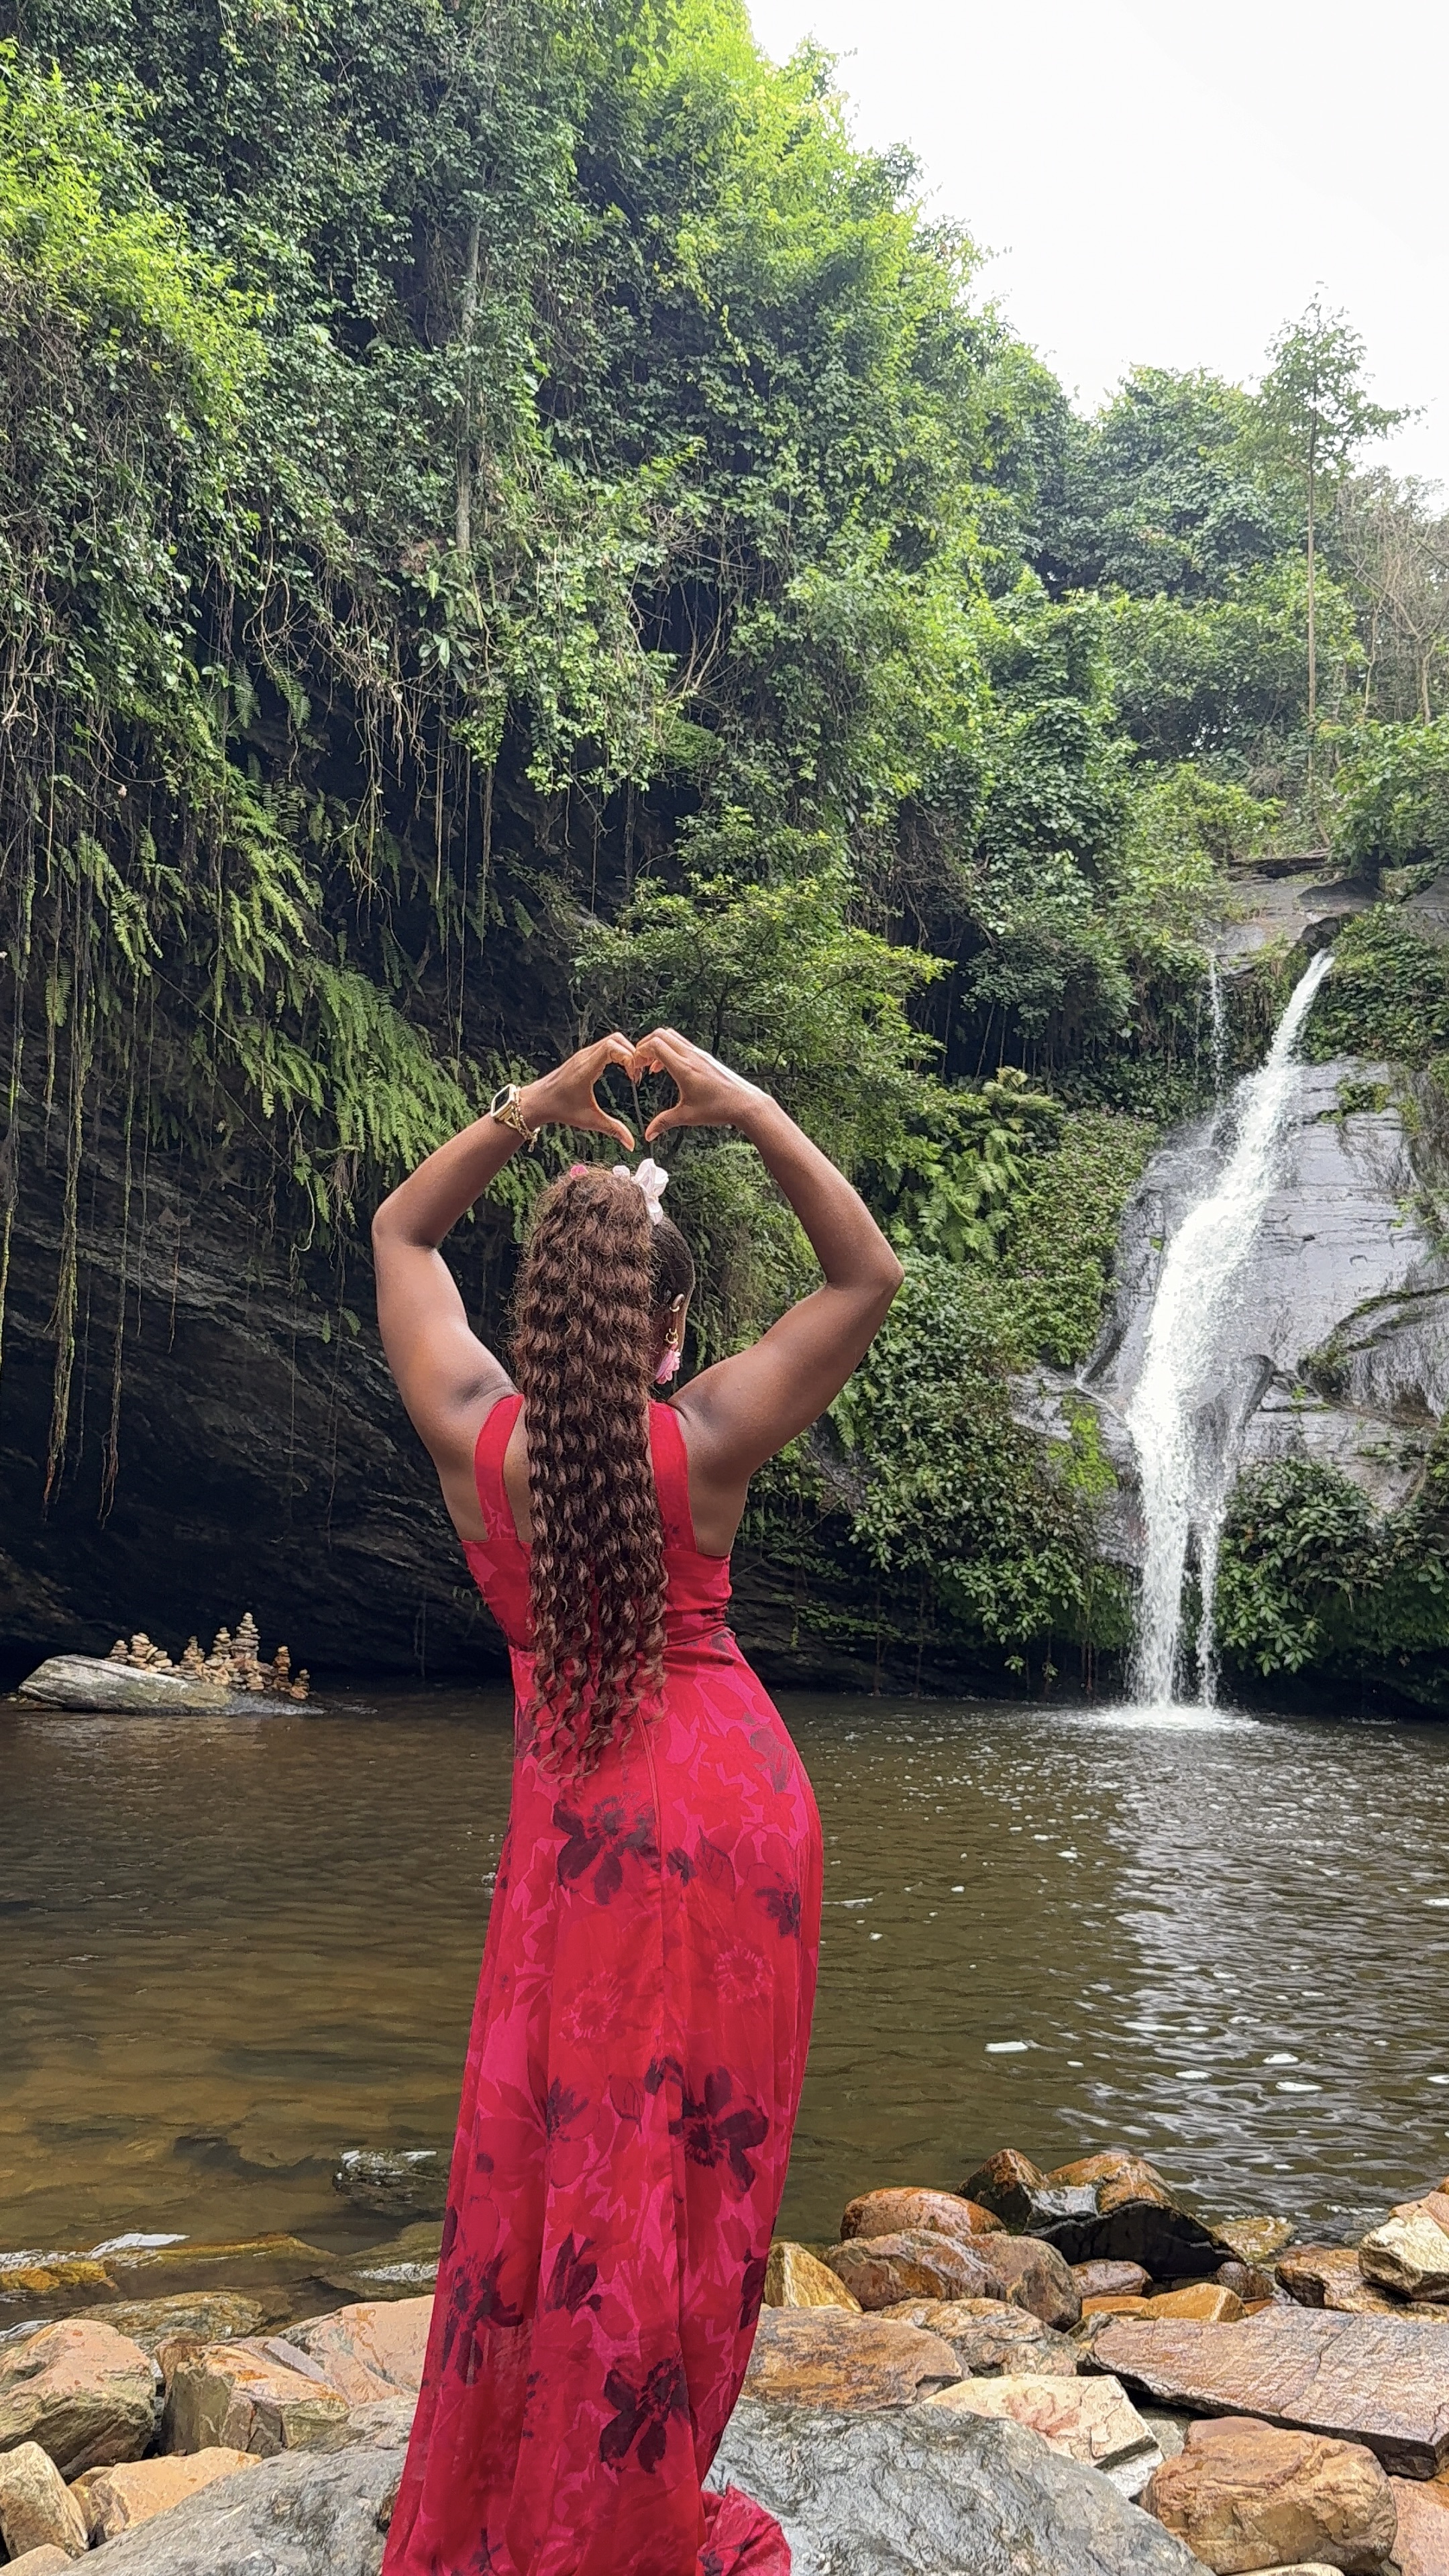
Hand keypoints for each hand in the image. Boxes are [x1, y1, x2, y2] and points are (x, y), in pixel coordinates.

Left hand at [521, 1036, 635, 1149]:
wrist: (537, 1101)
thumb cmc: (560, 1109)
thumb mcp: (589, 1120)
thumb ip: (613, 1129)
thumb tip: (631, 1144)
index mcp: (586, 1068)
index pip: (613, 1046)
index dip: (629, 1057)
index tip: (634, 1076)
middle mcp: (585, 1056)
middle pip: (616, 1039)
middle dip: (632, 1052)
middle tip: (637, 1072)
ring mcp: (583, 1054)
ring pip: (612, 1040)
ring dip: (625, 1052)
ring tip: (631, 1072)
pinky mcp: (582, 1057)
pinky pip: (605, 1046)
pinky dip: (617, 1053)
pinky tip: (621, 1070)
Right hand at [630, 1028, 767, 1140]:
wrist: (746, 1103)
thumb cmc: (720, 1108)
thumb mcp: (687, 1116)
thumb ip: (664, 1123)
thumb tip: (648, 1134)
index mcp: (684, 1068)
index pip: (654, 1045)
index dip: (639, 1052)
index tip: (636, 1066)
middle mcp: (691, 1056)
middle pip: (660, 1034)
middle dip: (645, 1046)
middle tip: (640, 1063)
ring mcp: (699, 1054)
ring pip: (672, 1036)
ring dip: (658, 1046)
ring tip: (653, 1066)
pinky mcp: (705, 1057)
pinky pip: (682, 1044)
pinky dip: (670, 1050)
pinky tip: (669, 1069)